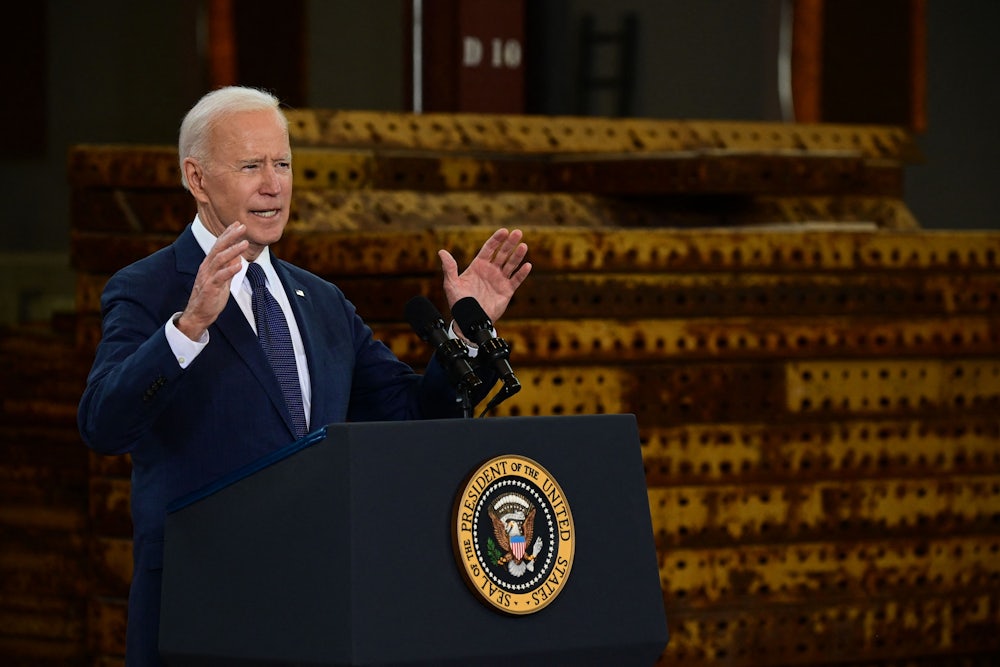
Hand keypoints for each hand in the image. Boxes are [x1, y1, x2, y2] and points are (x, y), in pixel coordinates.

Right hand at [176, 221, 247, 340]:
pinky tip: (239, 265)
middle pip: (218, 248)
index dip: (228, 234)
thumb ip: (228, 268)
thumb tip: (237, 257)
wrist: (199, 314)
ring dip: (233, 250)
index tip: (237, 224)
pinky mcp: (209, 288)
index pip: (219, 245)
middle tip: (242, 227)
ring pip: (219, 260)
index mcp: (209, 264)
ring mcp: (207, 277)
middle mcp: (207, 267)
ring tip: (244, 243)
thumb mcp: (222, 280)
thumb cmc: (211, 297)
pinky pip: (220, 277)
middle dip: (230, 236)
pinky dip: (230, 270)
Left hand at [438, 228, 530, 323]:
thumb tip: (441, 252)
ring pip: (511, 264)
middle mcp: (490, 270)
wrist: (469, 320)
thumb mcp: (452, 284)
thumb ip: (449, 268)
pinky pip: (516, 280)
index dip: (496, 239)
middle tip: (518, 232)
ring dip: (517, 255)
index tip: (504, 231)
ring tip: (523, 246)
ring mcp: (499, 280)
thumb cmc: (459, 303)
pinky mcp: (506, 291)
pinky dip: (522, 273)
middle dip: (510, 243)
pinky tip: (527, 265)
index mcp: (478, 266)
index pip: (489, 248)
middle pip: (502, 253)